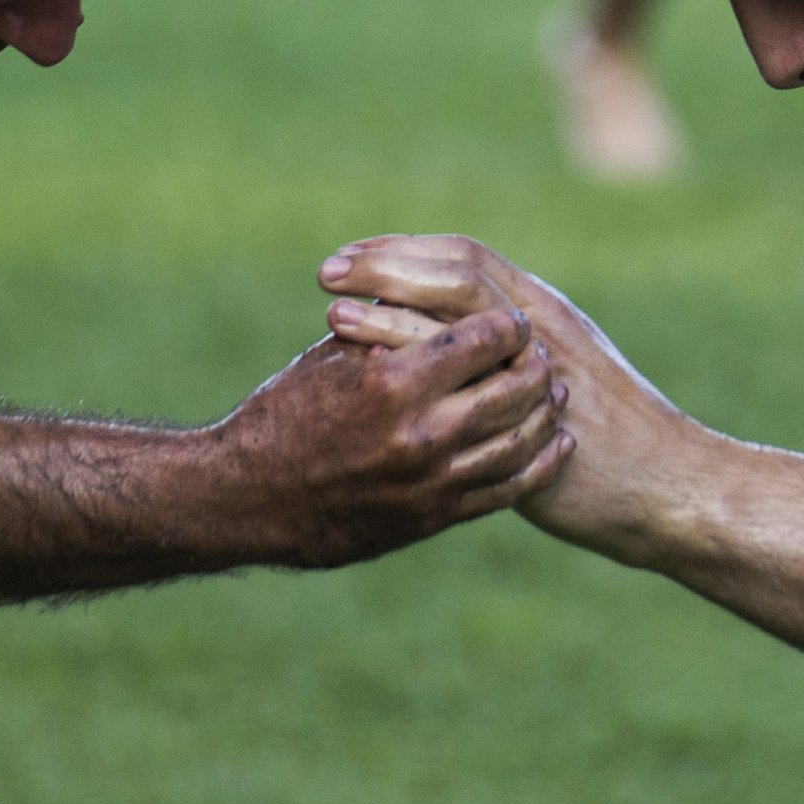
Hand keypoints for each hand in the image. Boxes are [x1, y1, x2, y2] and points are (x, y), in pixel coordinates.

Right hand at [203, 305, 565, 567]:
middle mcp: (417, 434)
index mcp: (392, 382)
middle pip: (511, 390)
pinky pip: (505, 490)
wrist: (247, 499)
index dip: (506, 326)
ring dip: (545, 414)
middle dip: (535, 366)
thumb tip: (429, 286)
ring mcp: (429, 482)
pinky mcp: (432, 518)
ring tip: (557, 394)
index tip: (514, 319)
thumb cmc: (283, 415)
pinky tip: (554, 445)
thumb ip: (386, 325)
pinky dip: (539, 465)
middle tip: (543, 353)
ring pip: (518, 442)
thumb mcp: (330, 357)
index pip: (480, 340)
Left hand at [321, 234, 700, 563]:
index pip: (463, 256)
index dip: (402, 250)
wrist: (667, 484)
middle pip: (454, 273)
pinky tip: (372, 379)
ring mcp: (537, 373)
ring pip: (457, 323)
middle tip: (326, 272)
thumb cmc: (615, 432)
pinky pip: (466, 389)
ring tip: (332, 314)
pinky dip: (419, 376)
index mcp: (542, 310)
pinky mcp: (531, 422)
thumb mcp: (563, 368)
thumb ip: (509, 347)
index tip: (349, 255)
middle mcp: (540, 329)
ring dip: (388, 314)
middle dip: (384, 267)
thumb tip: (448, 332)